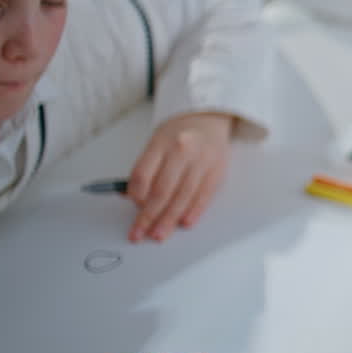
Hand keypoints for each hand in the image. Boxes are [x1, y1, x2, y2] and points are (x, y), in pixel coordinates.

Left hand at [126, 112, 234, 242]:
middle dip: (148, 217)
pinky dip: (194, 211)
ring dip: (169, 219)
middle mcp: (181, 151)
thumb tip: (134, 198)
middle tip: (140, 234)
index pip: (142, 174)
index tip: (133, 209)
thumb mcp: (157, 142)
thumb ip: (146, 168)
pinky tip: (184, 223)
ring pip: (182, 196)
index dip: (135, 196)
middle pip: (161, 190)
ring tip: (159, 235)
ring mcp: (202, 161)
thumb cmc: (179, 133)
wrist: (209, 117)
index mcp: (161, 142)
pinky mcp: (218, 170)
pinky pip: (204, 195)